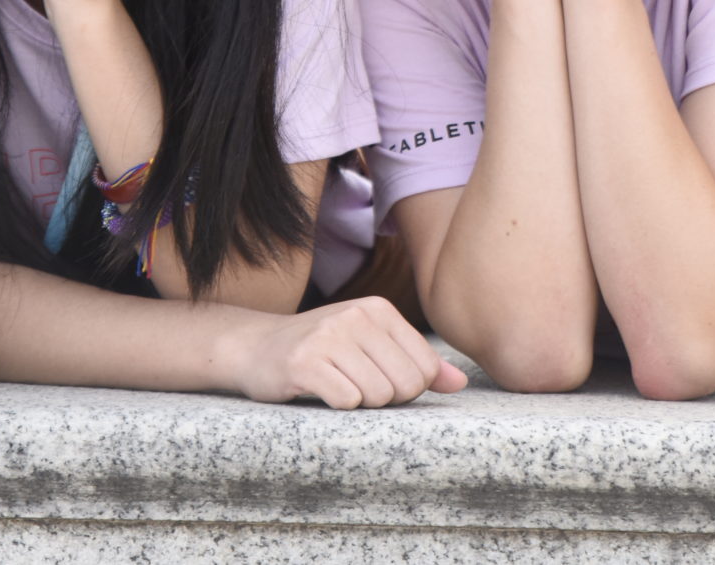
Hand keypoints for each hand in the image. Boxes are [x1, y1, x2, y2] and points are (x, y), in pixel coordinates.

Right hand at [220, 295, 469, 408]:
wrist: (254, 347)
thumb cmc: (321, 350)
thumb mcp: (370, 346)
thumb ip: (417, 363)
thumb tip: (460, 383)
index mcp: (379, 309)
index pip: (425, 367)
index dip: (407, 388)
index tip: (377, 379)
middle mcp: (356, 315)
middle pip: (405, 385)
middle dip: (386, 399)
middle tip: (355, 386)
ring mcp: (329, 336)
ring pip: (378, 396)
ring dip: (359, 403)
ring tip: (336, 385)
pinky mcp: (305, 361)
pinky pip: (347, 401)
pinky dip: (337, 405)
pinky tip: (320, 390)